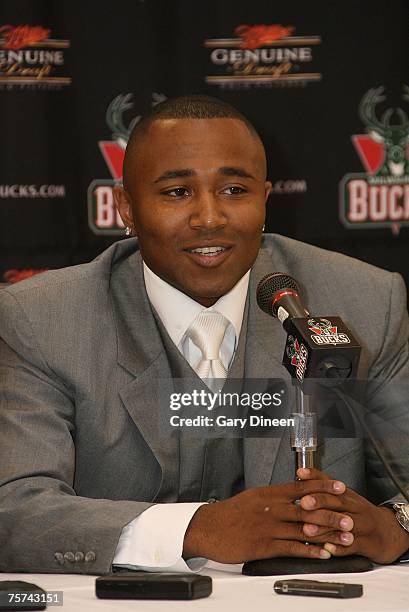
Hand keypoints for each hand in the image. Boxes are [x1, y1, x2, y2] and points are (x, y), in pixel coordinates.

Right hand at [182, 477, 349, 562]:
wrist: (208, 528)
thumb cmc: (229, 513)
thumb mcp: (252, 497)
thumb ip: (273, 497)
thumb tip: (291, 493)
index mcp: (268, 494)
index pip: (301, 486)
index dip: (322, 486)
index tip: (339, 485)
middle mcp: (271, 509)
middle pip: (307, 508)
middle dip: (331, 513)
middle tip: (349, 517)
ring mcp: (268, 527)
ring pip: (303, 529)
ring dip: (326, 535)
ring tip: (344, 539)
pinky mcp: (264, 546)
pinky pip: (291, 548)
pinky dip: (310, 551)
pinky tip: (323, 554)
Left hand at [297, 468, 408, 563]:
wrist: (388, 532)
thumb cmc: (360, 513)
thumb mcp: (346, 496)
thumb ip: (324, 486)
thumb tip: (301, 474)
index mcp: (348, 495)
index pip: (331, 484)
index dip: (315, 479)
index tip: (300, 476)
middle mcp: (355, 508)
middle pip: (337, 503)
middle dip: (319, 502)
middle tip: (303, 503)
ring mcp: (361, 526)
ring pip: (342, 526)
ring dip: (324, 528)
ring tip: (308, 530)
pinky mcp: (365, 545)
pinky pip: (352, 547)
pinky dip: (339, 549)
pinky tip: (327, 549)